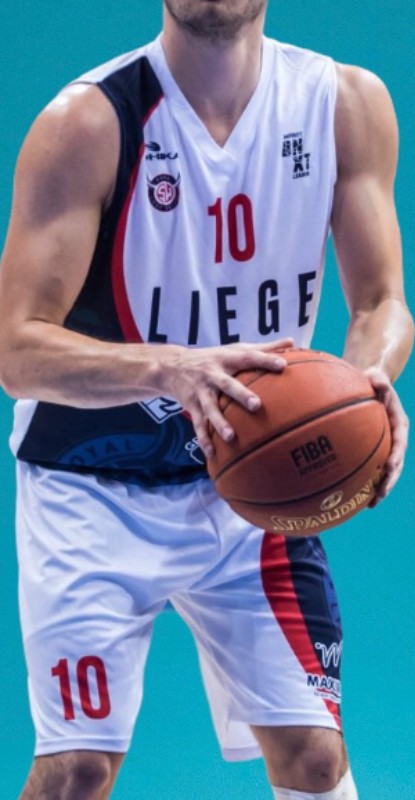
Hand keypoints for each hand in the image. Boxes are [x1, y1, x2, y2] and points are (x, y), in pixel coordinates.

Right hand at [160, 338, 293, 456]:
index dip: (265, 359)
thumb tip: (292, 341)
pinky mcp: (191, 406)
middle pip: (227, 384)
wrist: (172, 366)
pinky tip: (212, 454)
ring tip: (231, 437)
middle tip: (257, 405)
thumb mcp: (235, 349)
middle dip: (241, 395)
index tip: (283, 365)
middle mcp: (212, 374)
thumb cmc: (213, 358)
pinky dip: (204, 439)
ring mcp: (200, 391)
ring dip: (219, 423)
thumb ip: (263, 348)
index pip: (248, 357)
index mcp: (226, 359)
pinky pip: (198, 425)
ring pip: (210, 408)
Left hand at [365, 367, 408, 505]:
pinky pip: (368, 469)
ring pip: (384, 472)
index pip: (400, 442)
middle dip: (389, 480)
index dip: (396, 455)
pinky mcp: (372, 451)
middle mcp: (394, 439)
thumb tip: (380, 383)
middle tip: (380, 494)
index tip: (390, 465)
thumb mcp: (376, 377)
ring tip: (370, 505)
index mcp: (399, 424)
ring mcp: (384, 447)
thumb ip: (380, 381)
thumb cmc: (372, 380)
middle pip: (395, 464)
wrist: (368, 384)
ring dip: (379, 489)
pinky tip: (353, 498)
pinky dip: (364, 483)